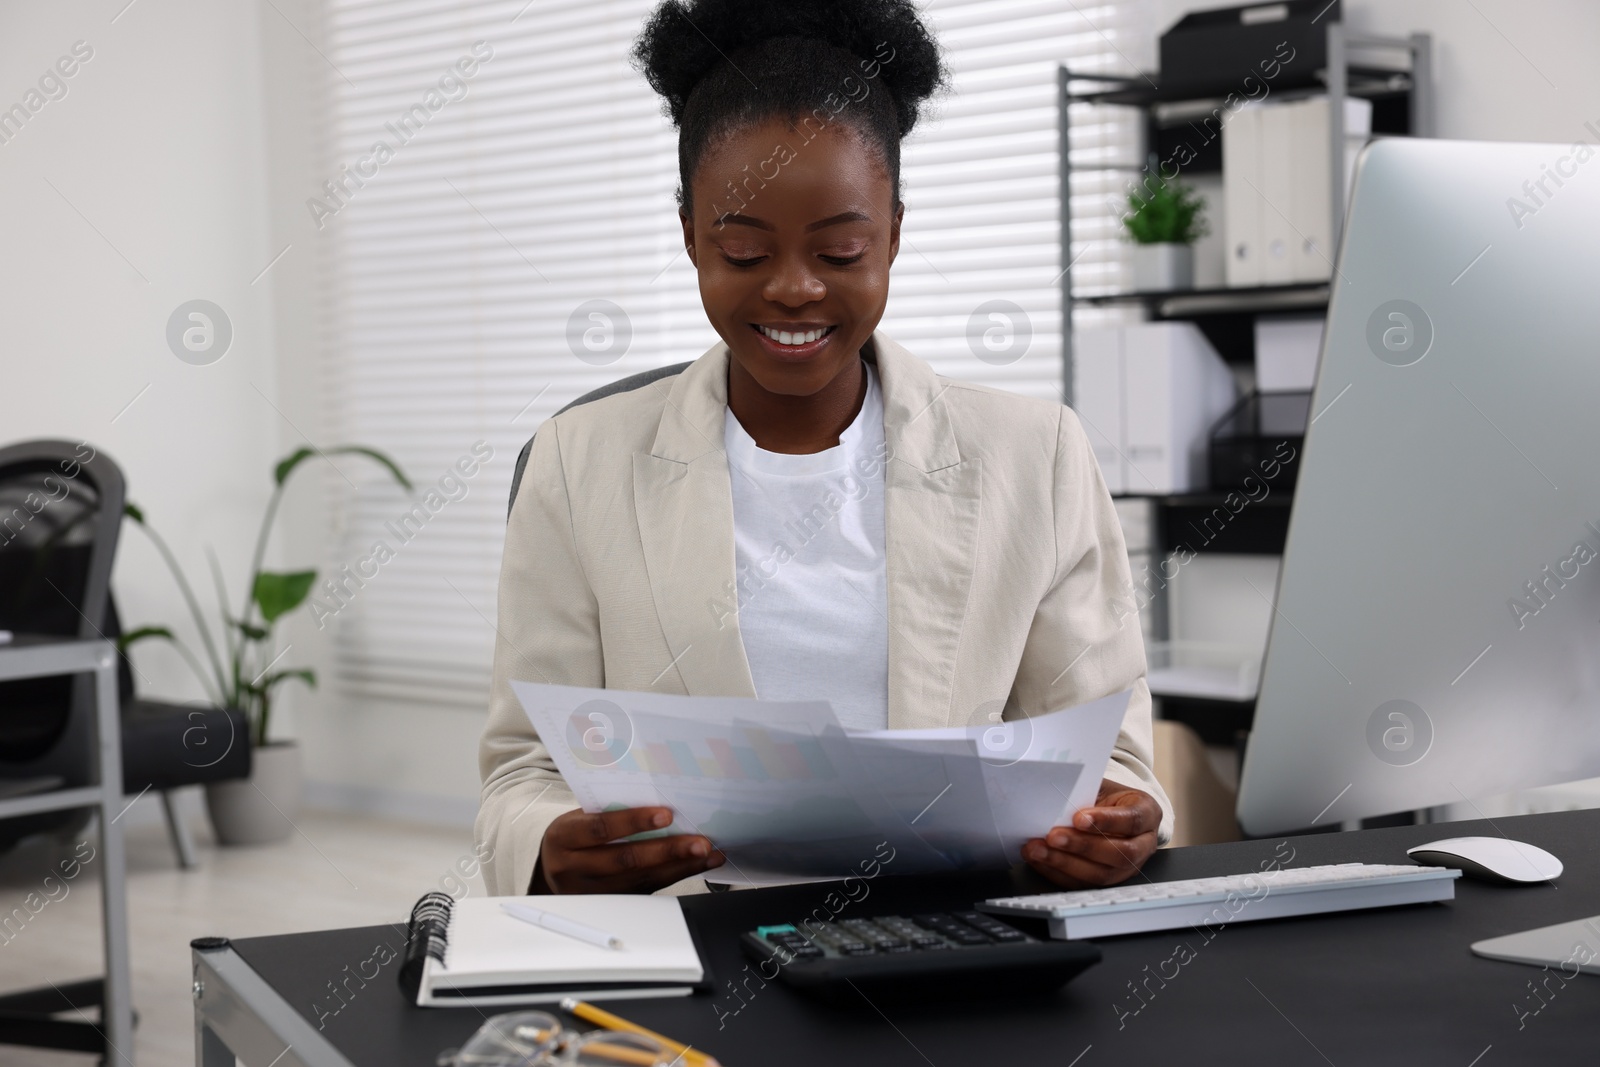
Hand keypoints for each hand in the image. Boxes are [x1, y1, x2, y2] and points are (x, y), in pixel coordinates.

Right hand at [535, 806, 724, 893]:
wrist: (553, 866)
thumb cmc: (574, 833)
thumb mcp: (580, 817)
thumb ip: (610, 810)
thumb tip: (659, 800)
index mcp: (564, 837)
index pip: (600, 828)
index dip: (633, 822)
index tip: (665, 815)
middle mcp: (574, 868)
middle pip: (625, 861)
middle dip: (667, 851)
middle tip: (699, 842)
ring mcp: (593, 891)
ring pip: (640, 879)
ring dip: (680, 866)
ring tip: (707, 853)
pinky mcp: (611, 902)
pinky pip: (647, 889)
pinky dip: (676, 875)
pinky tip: (697, 865)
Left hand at [1022, 779, 1160, 888]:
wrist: (1109, 811)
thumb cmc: (1105, 797)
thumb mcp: (1100, 785)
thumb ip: (1085, 791)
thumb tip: (1056, 797)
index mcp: (1147, 813)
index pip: (1132, 819)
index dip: (1106, 821)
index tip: (1078, 818)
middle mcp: (1144, 844)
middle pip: (1120, 853)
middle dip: (1083, 846)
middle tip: (1053, 836)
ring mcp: (1129, 867)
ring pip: (1102, 874)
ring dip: (1066, 863)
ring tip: (1039, 850)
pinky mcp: (1109, 882)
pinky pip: (1084, 885)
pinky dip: (1058, 873)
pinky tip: (1041, 861)